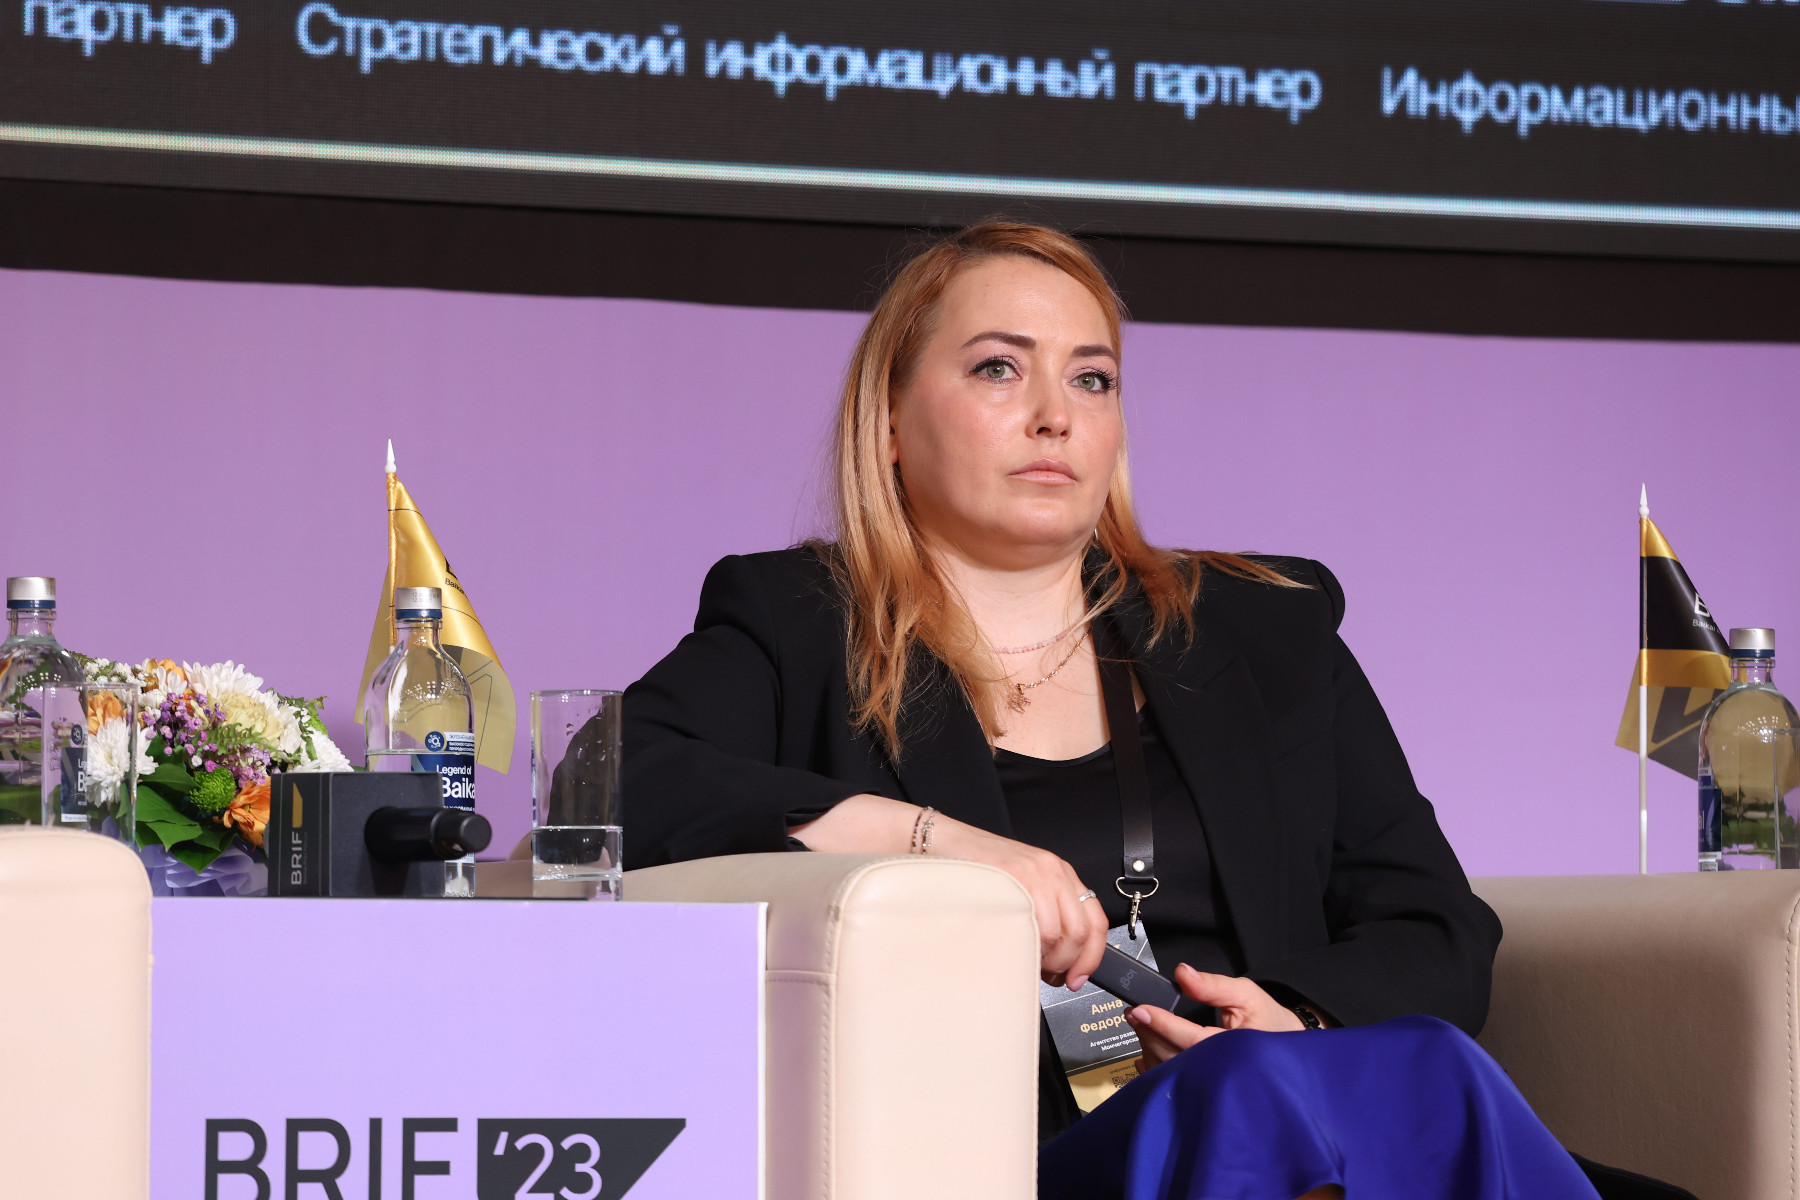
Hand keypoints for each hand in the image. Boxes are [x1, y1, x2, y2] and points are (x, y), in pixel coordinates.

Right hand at [931, 816, 1109, 990]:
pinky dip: (1027, 947)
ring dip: (1044, 959)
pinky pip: (1032, 924)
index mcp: (1061, 875)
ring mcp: (1035, 873)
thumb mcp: (1024, 887)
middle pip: (1080, 932)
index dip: (1091, 957)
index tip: (1078, 977)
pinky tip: (1014, 948)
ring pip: (1057, 934)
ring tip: (1027, 961)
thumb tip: (1061, 960)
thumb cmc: (980, 867)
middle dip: (1066, 964)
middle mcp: (1053, 872)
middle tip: (1051, 975)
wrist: (947, 841)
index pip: (1096, 921)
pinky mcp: (1014, 877)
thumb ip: (1047, 915)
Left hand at [1125, 964, 1307, 1071]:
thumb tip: (1183, 974)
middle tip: (1134, 1013)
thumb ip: (1213, 985)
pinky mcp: (1205, 1093)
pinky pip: (1172, 1087)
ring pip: (1171, 1074)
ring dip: (1150, 1049)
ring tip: (1142, 1027)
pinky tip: (1147, 1055)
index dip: (1164, 1025)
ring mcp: (1212, 1087)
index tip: (1141, 1011)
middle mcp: (1222, 1073)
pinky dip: (1155, 1070)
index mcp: (1235, 1049)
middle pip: (1175, 1057)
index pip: (1191, 1039)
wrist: (1286, 1053)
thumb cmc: (1270, 1024)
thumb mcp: (1246, 995)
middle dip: (1149, 1033)